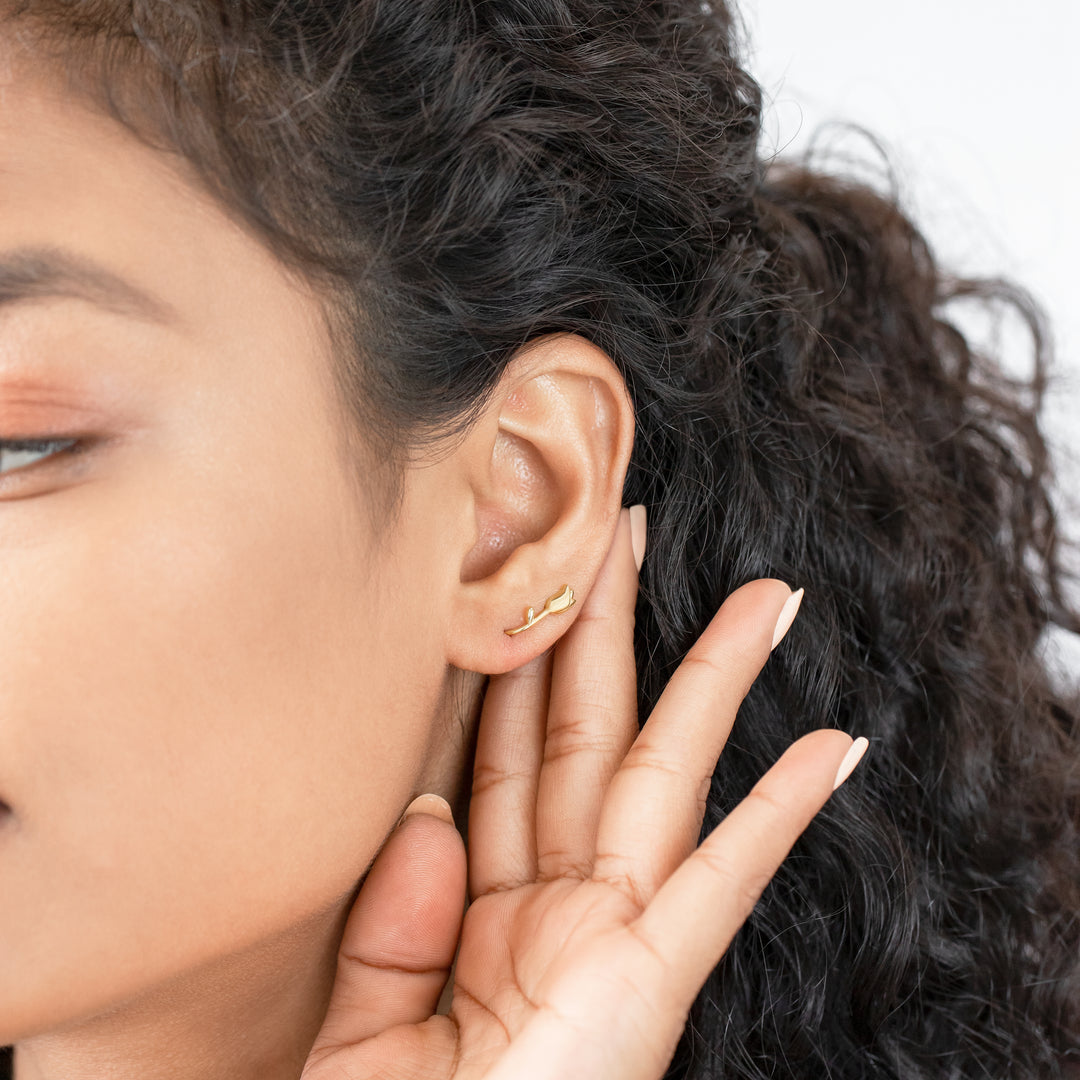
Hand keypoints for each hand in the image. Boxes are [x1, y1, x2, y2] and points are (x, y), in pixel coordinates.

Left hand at [301, 508, 866, 1079]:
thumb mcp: (360, 1027)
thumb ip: (394, 919)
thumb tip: (426, 813)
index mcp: (483, 908)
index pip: (499, 752)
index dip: (509, 661)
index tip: (521, 578)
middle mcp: (556, 903)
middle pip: (583, 728)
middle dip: (604, 624)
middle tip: (622, 528)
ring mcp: (612, 934)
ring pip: (663, 772)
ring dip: (713, 682)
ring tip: (762, 599)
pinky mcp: (651, 984)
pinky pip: (722, 882)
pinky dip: (778, 815)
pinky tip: (829, 747)